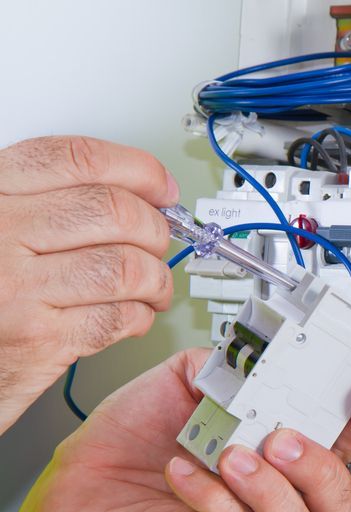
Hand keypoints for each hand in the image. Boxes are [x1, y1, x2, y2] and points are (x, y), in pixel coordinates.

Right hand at [0, 136, 178, 434]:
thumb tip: (139, 190)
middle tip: (158, 243)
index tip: (161, 187)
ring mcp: (16, 288)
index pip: (77, 160)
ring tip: (153, 286)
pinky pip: (117, 317)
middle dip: (155, 229)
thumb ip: (52, 200)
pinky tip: (132, 314)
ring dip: (156, 278)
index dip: (137, 170)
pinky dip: (140, 316)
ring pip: (125, 266)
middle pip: (112, 211)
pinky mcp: (37, 340)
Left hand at [8, 347, 350, 511]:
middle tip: (284, 437)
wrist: (70, 486)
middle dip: (324, 468)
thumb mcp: (184, 383)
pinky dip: (213, 500)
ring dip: (273, 490)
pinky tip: (187, 471)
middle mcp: (270, 497)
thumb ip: (227, 364)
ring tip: (234, 456)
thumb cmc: (131, 439)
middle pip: (341, 504)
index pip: (343, 442)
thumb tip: (255, 349)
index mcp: (278, 453)